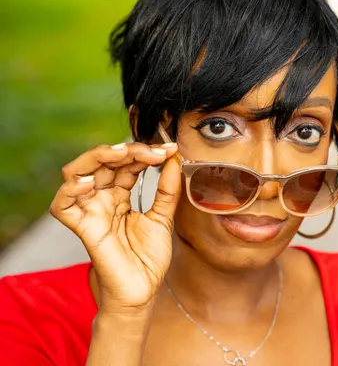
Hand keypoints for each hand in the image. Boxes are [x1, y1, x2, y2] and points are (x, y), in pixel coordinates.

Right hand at [49, 142, 180, 313]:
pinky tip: (90, 181)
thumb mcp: (163, 217)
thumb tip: (173, 158)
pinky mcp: (82, 229)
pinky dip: (71, 190)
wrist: (143, 290)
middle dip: (127, 150)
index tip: (169, 149)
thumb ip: (167, 189)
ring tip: (124, 154)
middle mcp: (102, 199)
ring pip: (77, 173)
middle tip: (153, 151)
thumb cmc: (148, 257)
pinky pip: (62, 205)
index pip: (125, 164)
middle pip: (102, 162)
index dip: (144, 153)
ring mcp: (90, 212)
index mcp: (119, 194)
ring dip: (98, 158)